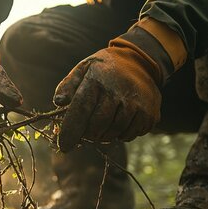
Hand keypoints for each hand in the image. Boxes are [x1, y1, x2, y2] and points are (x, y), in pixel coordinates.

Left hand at [54, 18, 186, 150]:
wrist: (140, 62)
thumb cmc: (104, 69)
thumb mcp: (84, 68)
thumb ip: (68, 85)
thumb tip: (58, 102)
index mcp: (98, 78)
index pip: (81, 109)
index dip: (71, 130)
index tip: (64, 146)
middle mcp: (118, 90)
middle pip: (98, 125)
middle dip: (88, 134)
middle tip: (86, 132)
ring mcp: (137, 102)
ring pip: (114, 132)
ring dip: (104, 135)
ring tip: (101, 127)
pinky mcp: (149, 113)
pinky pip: (130, 134)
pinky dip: (120, 135)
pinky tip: (117, 124)